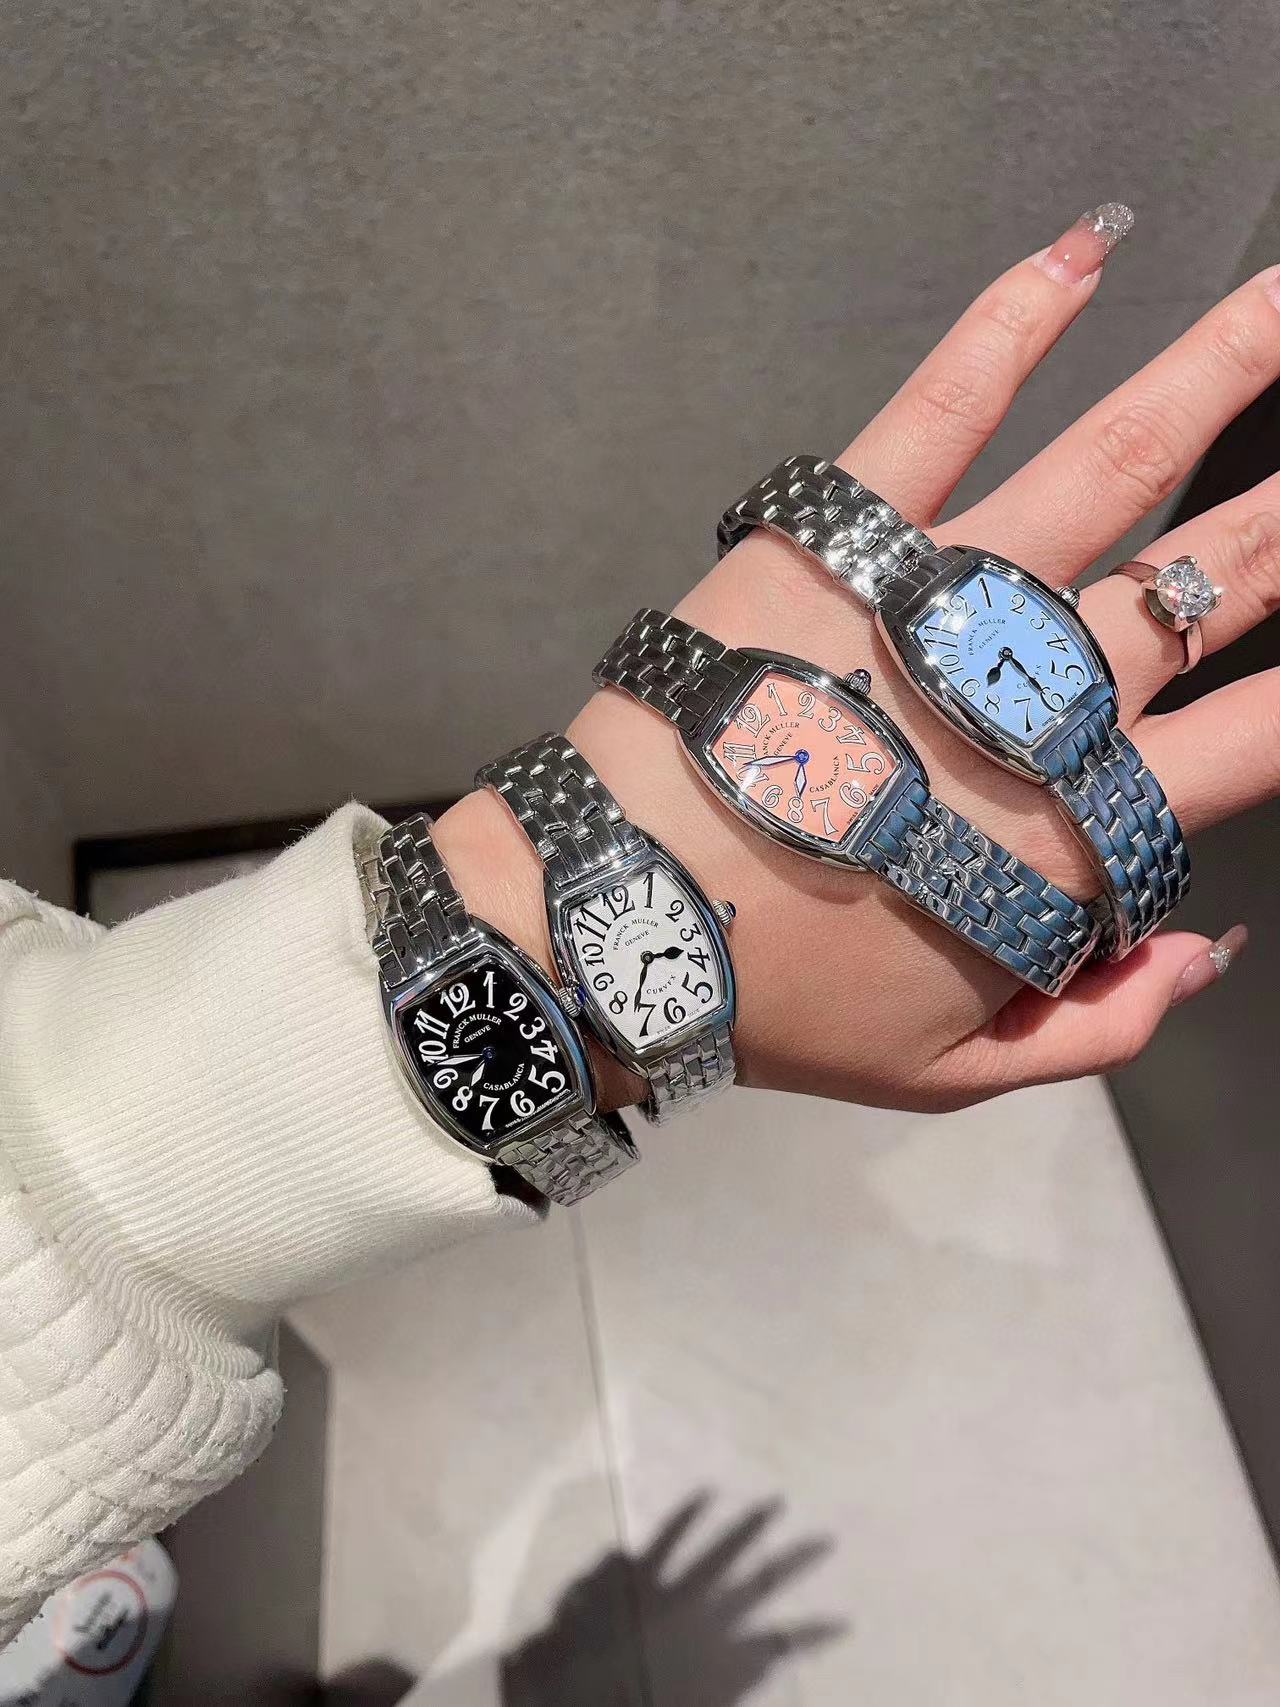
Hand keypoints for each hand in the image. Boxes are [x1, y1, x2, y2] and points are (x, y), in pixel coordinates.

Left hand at [439, 205, 1276, 1111]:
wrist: (604, 927)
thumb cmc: (777, 1005)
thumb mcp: (952, 1071)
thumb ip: (1100, 1024)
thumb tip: (1204, 951)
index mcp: (1075, 829)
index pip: (1263, 734)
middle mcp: (1036, 698)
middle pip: (1221, 575)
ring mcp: (936, 602)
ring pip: (1121, 461)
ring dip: (1226, 365)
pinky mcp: (833, 541)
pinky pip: (936, 412)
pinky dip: (1009, 325)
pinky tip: (1084, 249)